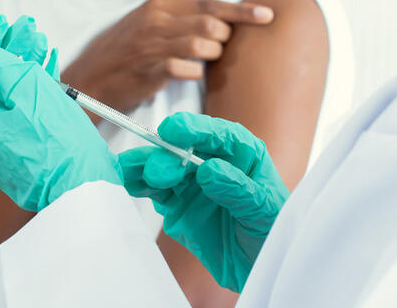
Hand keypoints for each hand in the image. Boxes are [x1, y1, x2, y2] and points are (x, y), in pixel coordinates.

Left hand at [0, 14, 122, 211]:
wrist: (84, 188)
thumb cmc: (58, 146)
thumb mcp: (24, 89)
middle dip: (4, 49)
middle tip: (23, 29)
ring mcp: (9, 142)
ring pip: (8, 93)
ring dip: (21, 62)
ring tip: (39, 41)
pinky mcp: (31, 147)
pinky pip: (25, 110)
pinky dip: (34, 85)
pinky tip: (48, 67)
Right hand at [63, 0, 274, 110]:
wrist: (89, 79)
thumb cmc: (123, 48)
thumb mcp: (148, 17)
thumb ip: (184, 0)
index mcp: (159, 5)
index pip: (209, 3)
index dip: (242, 10)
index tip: (268, 15)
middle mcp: (156, 21)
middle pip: (211, 22)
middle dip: (224, 37)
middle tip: (218, 47)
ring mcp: (151, 46)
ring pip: (202, 44)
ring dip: (212, 55)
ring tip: (203, 60)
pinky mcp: (149, 71)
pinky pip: (185, 69)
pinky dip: (194, 73)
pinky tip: (188, 74)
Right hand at [119, 112, 288, 292]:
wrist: (259, 266)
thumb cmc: (272, 231)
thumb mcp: (264, 211)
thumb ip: (237, 190)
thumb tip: (209, 169)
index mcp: (242, 152)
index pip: (217, 134)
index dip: (194, 129)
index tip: (173, 130)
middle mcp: (213, 161)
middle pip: (183, 149)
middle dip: (165, 156)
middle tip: (156, 172)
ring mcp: (191, 182)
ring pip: (163, 167)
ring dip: (143, 166)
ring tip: (124, 170)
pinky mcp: (176, 204)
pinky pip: (154, 191)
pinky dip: (138, 185)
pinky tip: (125, 182)